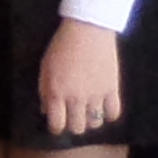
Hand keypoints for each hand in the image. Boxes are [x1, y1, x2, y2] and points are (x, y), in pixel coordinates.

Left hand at [40, 20, 124, 137]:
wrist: (87, 28)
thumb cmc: (62, 46)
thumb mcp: (45, 67)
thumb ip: (44, 91)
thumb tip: (45, 111)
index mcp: (56, 92)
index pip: (56, 125)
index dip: (56, 127)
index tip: (57, 122)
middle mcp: (76, 98)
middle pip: (77, 128)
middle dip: (73, 125)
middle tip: (72, 116)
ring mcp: (96, 95)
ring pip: (95, 123)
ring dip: (90, 120)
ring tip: (87, 110)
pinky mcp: (112, 88)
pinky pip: (113, 113)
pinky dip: (108, 114)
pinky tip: (103, 107)